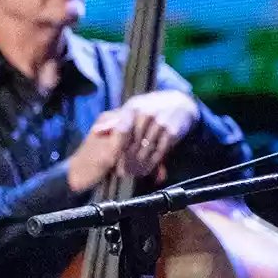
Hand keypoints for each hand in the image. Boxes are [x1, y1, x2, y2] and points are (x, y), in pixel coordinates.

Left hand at [66, 91, 198, 192]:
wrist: (180, 104)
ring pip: (145, 150)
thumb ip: (114, 122)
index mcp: (133, 107)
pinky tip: (147, 170)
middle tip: (122, 173)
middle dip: (127, 160)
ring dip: (139, 165)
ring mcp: (159, 123)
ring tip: (134, 174)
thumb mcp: (132, 110)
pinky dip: (152, 164)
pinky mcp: (171, 132)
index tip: (112, 162)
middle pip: (133, 143)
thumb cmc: (150, 108)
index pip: (121, 131)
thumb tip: (97, 131)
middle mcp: (146, 114)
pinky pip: (159, 153)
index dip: (117, 149)